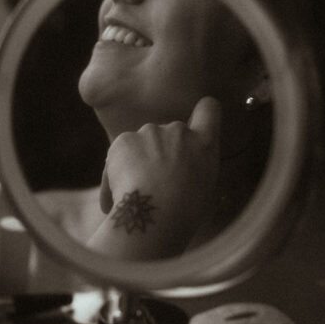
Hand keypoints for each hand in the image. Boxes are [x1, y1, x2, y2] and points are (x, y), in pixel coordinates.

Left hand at [97, 96, 220, 248]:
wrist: (153, 214)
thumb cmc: (183, 215)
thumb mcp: (205, 194)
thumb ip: (196, 172)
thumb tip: (186, 175)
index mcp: (204, 143)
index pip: (209, 109)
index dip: (202, 113)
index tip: (195, 125)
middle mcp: (178, 130)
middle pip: (170, 132)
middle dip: (162, 150)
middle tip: (155, 182)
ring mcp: (149, 132)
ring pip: (142, 144)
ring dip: (137, 161)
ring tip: (135, 195)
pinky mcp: (123, 140)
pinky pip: (118, 154)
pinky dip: (115, 173)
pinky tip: (116, 198)